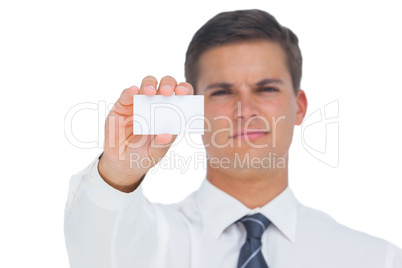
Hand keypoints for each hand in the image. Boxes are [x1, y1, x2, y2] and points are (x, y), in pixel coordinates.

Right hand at [98, 75, 193, 191]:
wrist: (121, 163)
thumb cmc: (143, 155)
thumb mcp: (154, 154)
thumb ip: (161, 144)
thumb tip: (169, 135)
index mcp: (170, 114)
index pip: (181, 96)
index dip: (184, 90)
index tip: (184, 92)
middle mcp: (156, 104)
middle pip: (165, 85)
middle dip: (168, 84)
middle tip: (167, 92)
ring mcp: (139, 103)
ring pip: (147, 85)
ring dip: (150, 85)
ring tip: (150, 92)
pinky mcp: (122, 105)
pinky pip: (126, 95)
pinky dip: (129, 91)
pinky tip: (133, 91)